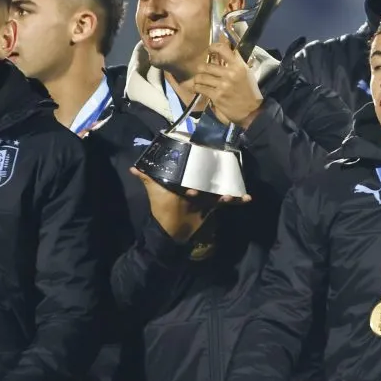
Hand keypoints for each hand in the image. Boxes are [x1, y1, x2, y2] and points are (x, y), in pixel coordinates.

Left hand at [130, 167, 250, 241]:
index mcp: (185, 178)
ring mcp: (206, 194)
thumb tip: (133, 167)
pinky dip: (236, 200)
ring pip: (220, 186)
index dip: (200, 157)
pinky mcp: (213, 204)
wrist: (171, 232)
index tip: (210, 148)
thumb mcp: (156, 191)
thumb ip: (147, 179)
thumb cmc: (162, 208)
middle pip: (210, 174)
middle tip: (226, 166)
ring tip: (232, 191)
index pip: (193, 165)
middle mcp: (197, 183)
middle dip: (219, 171)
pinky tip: (247, 198)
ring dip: (229, 187)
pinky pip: (226, 201)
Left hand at [193, 42, 263, 127]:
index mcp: (239, 66)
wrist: (251, 111)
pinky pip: (200, 88)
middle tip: (202, 71)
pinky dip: (197, 88)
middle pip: (206, 66)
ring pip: (201, 77)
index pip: (222, 49)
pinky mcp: (217, 96)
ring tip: (199, 80)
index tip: (210, 50)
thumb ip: (235, 62)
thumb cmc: (249, 91)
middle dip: (201, 69)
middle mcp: (230, 73)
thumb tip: (224, 50)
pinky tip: (198, 88)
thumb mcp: (246, 73)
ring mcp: (223, 85)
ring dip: (198, 79)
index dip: (213, 47)